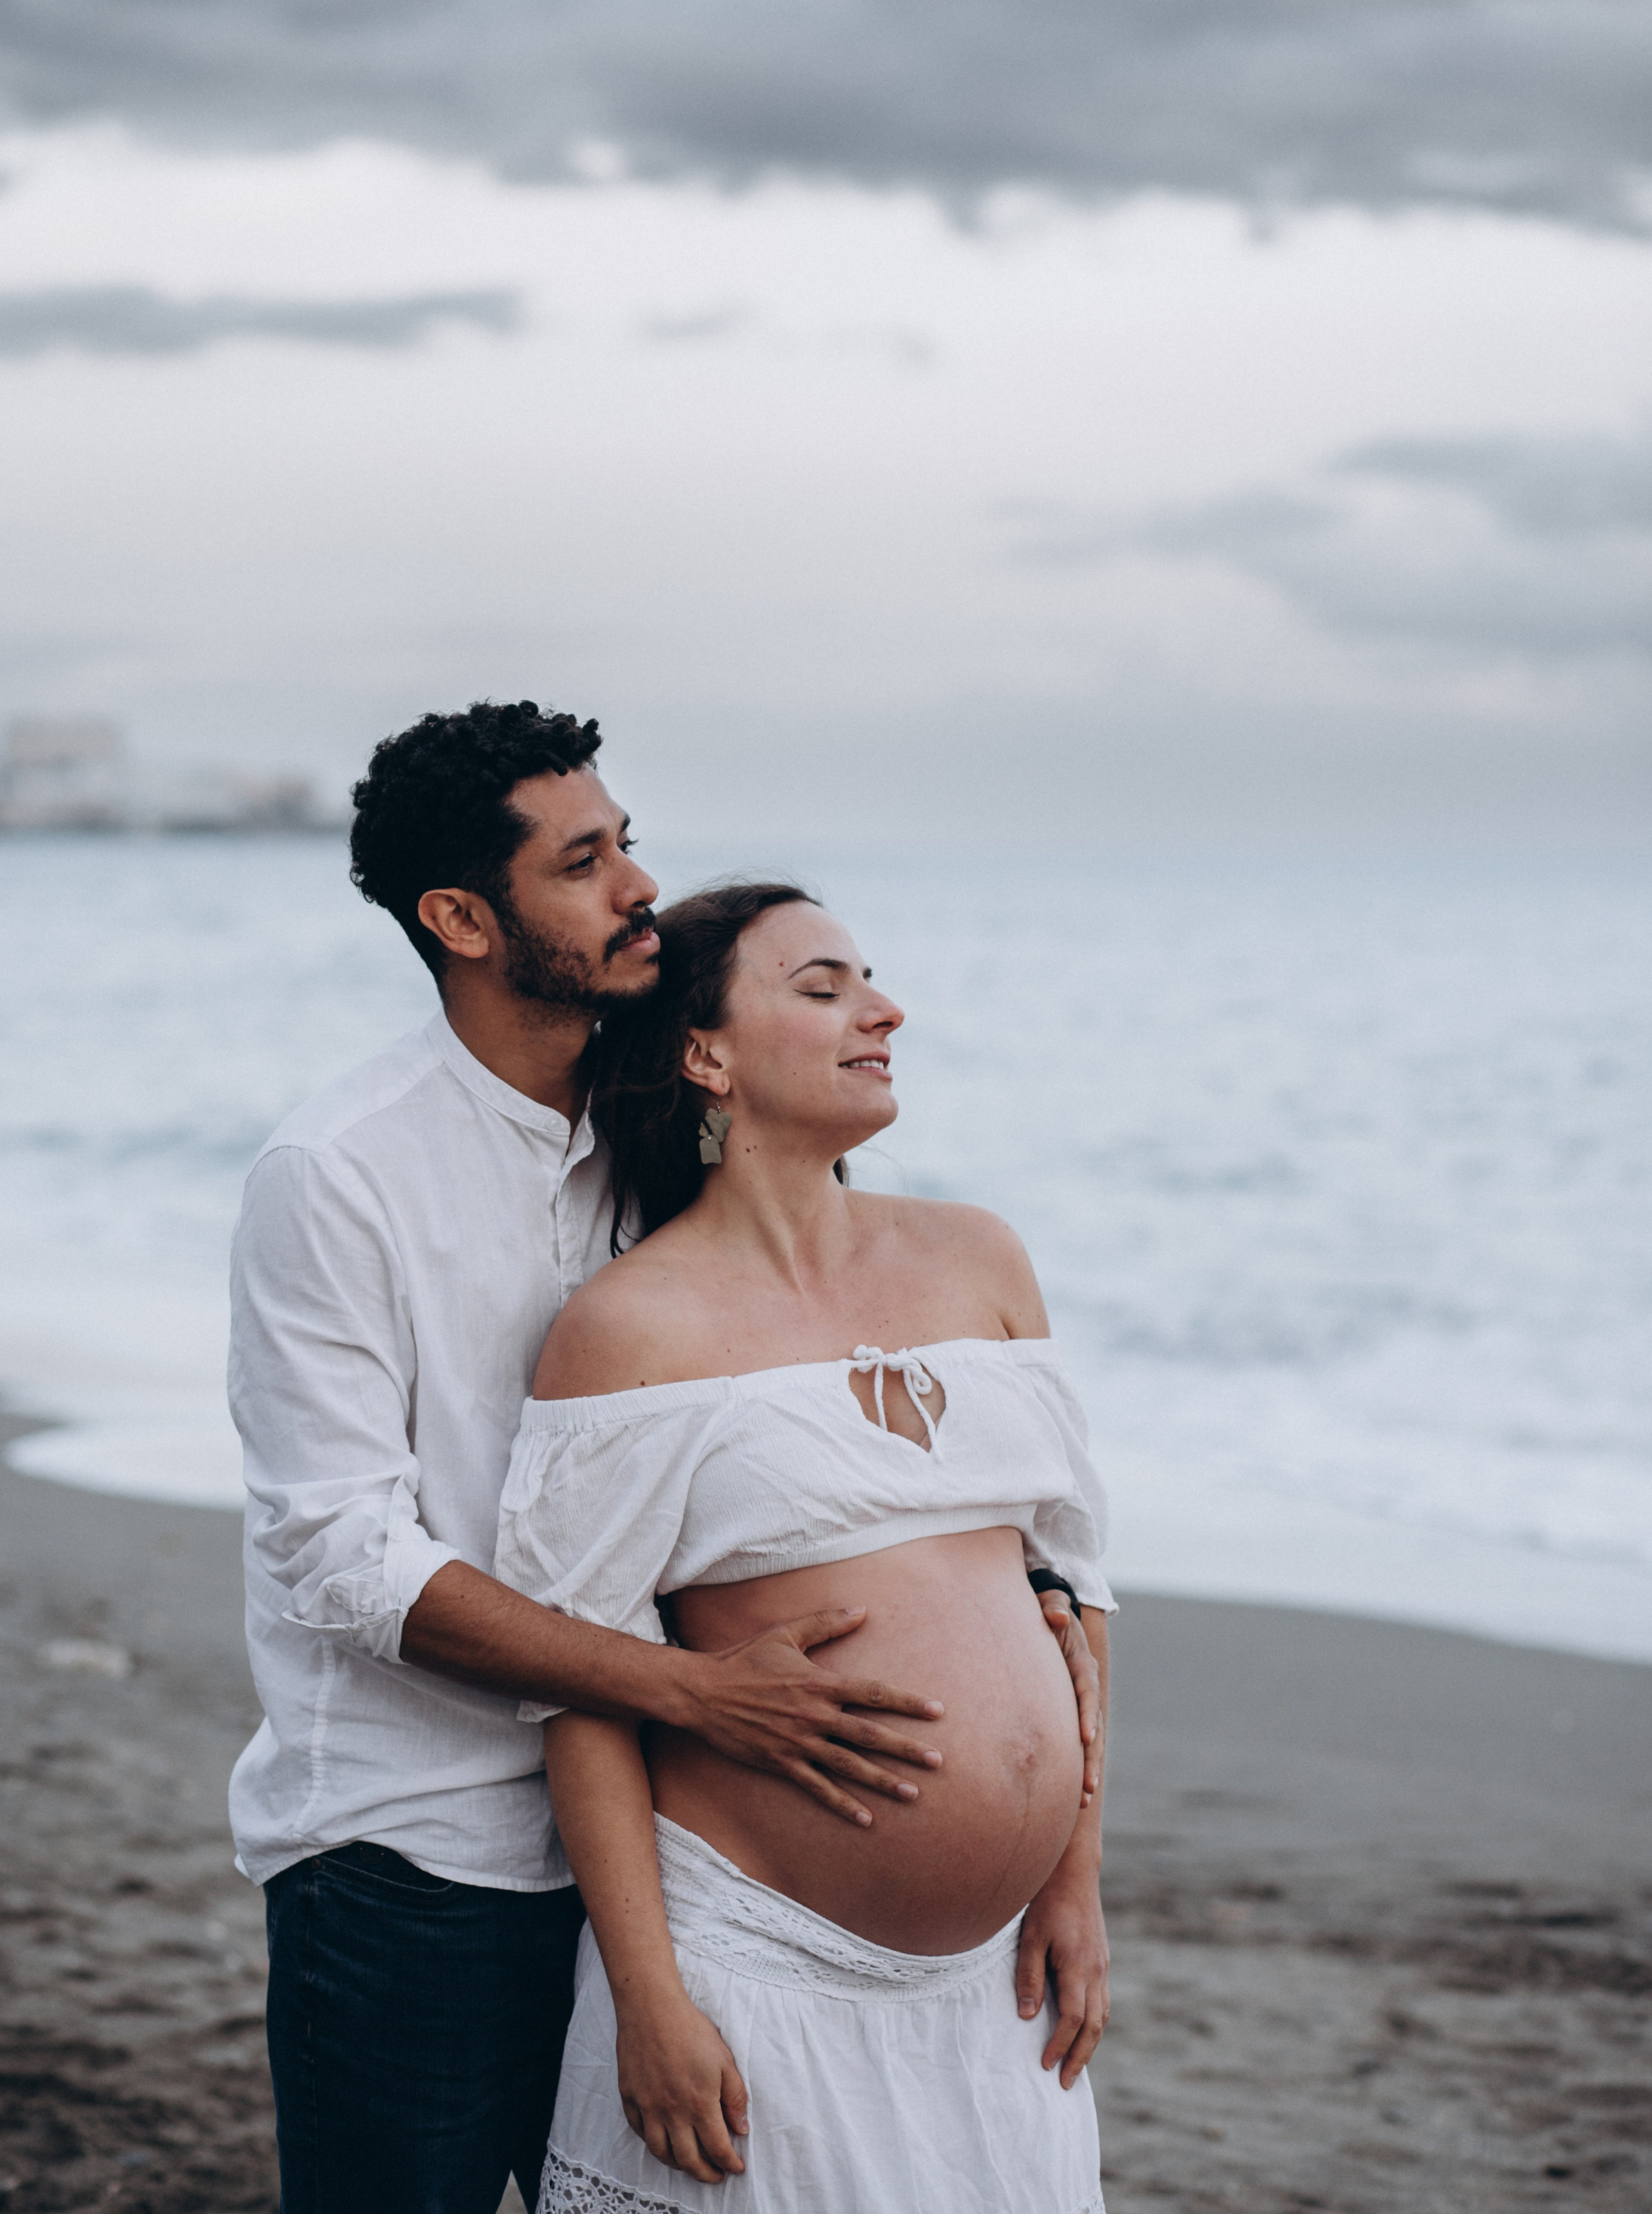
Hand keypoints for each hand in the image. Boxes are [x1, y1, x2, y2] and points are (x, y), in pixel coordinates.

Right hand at [615, 1984, 748, 2182]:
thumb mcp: (724, 2059)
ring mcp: (648, 2107)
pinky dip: (653, 2143)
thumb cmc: (691, 2030)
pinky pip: (640, 2133)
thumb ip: (735, 2097)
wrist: (651, 2008)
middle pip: (688, 2160)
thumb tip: (741, 2129)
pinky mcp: (630, 2098)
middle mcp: (671, 2112)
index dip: (729, 2162)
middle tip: (716, 2176)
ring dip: (678, 2165)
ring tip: (690, 2164)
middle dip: (706, 2174)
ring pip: (661, 2153)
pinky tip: (663, 2140)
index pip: (717, 2147)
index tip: (736, 2168)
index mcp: (699, 2103)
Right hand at [677, 1606, 944, 1826]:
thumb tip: (864, 1609)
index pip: (873, 1693)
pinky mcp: (782, 1763)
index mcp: (819, 1682)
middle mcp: (814, 1715)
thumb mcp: (786, 1633)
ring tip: (913, 1793)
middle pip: (869, 1734)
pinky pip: (818, 1787)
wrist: (703, 1691)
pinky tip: (865, 1819)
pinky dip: (842, 1804)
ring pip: (849, 1765)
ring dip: (882, 1781)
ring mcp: (799, 1742)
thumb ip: (826, 1622)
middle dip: (906, 1749)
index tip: (937, 1712)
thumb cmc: (746, 1659)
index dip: (907, 1703)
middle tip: (938, 1762)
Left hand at [1015, 1863, 1109, 2088]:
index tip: (1046, 2066)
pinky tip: (1083, 2031)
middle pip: (1093, 2026)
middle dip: (1080, 2057)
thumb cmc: (1047, 1901)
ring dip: (1090, 2044)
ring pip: (1102, 2015)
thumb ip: (1028, 1976)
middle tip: (1066, 2083)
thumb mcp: (1030, 1936)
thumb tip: (1027, 2016)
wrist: (1073, 1871)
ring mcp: (1102, 1966)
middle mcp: (1096, 1971)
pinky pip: (1102, 2001)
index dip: (1060, 2045)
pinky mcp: (1102, 1960)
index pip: (1073, 2018)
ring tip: (1075, 2065)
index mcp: (1078, 1966)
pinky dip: (1094, 2023)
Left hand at [1038, 1591, 1100, 1804]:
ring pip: (1089, 1741)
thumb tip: (1056, 1615)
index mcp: (1083, 1664)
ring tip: (1084, 1800)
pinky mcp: (1071, 1711)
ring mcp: (1081, 1701)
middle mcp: (1087, 1686)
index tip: (1085, 1738)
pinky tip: (1074, 1792)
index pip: (1087, 1692)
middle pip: (1093, 1727)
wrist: (1050, 1613)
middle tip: (1087, 1788)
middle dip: (1091, 1758)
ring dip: (1087, 1769)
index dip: (1088, 1715)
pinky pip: (1077, 1741)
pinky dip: (1077, 1764)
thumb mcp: (1049, 1602)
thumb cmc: (1045, 1608)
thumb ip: (1052, 1606)